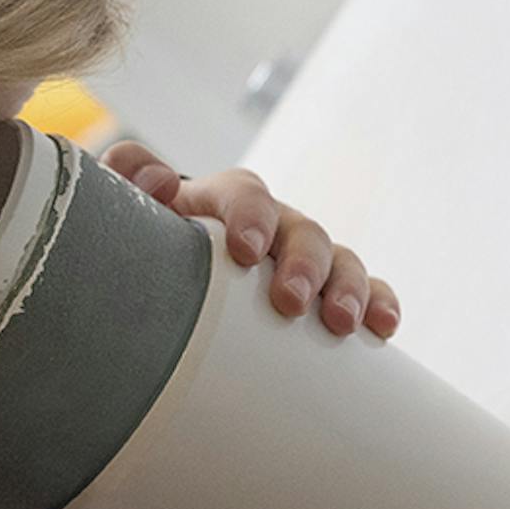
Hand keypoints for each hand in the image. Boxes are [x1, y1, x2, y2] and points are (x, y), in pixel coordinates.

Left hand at [104, 142, 400, 338]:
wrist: (162, 284)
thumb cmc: (145, 251)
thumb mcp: (127, 218)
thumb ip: (126, 182)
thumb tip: (160, 179)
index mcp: (221, 203)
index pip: (244, 193)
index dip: (250, 216)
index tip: (246, 252)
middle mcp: (271, 225)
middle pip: (300, 228)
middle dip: (303, 263)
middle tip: (290, 302)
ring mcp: (302, 257)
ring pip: (339, 258)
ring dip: (347, 286)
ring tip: (341, 323)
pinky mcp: (326, 289)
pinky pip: (367, 288)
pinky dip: (379, 302)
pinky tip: (383, 328)